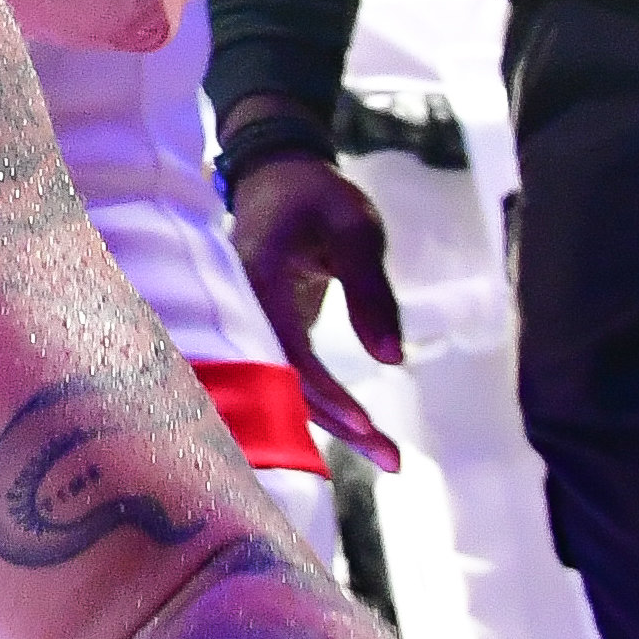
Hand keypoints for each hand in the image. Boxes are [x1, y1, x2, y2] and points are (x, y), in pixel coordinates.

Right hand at [226, 146, 403, 470]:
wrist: (276, 179)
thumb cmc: (317, 196)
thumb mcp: (355, 227)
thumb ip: (370, 290)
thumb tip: (391, 360)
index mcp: (257, 280)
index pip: (286, 350)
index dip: (322, 391)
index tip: (364, 421)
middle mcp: (245, 313)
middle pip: (285, 385)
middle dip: (338, 426)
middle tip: (394, 459)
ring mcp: (254, 327)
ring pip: (290, 390)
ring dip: (337, 426)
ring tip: (392, 458)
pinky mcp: (271, 336)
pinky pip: (294, 380)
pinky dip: (328, 408)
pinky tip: (363, 435)